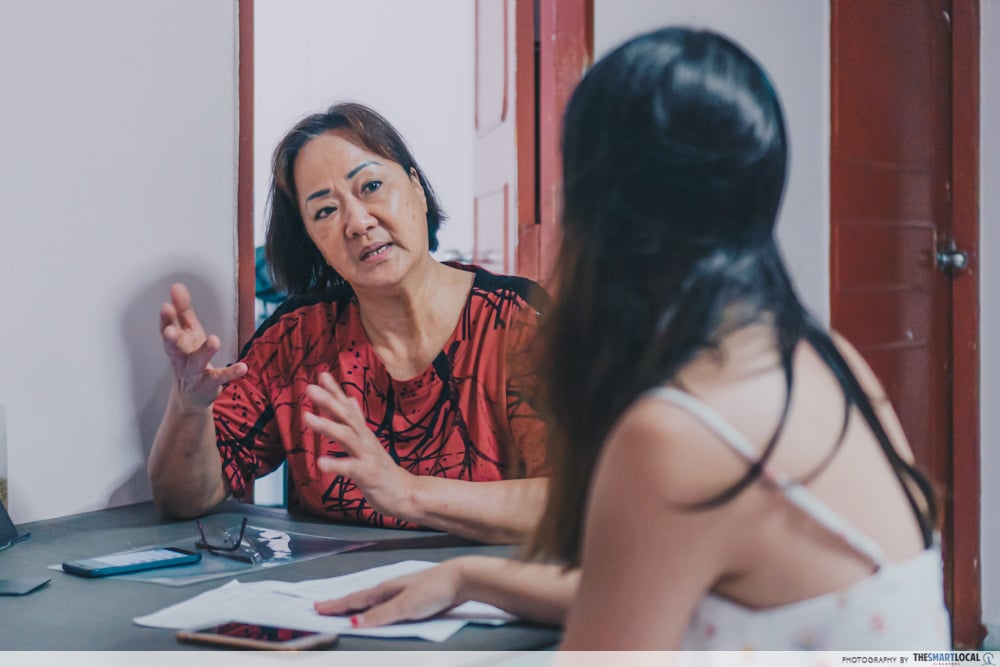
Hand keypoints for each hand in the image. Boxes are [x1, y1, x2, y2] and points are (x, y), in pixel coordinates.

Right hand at [159, 283, 246, 410]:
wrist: (192, 397)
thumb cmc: (189, 358)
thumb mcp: (188, 334)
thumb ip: (183, 311)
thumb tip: (176, 286)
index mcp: (176, 344)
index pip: (167, 330)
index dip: (166, 320)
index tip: (166, 306)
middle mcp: (181, 359)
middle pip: (174, 349)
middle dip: (171, 340)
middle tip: (171, 331)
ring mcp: (194, 373)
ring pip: (197, 363)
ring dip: (204, 352)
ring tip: (214, 340)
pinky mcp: (209, 384)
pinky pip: (220, 378)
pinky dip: (231, 372)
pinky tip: (243, 367)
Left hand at [304, 372, 414, 518]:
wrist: (405, 493)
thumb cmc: (382, 468)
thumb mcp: (368, 441)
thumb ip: (356, 421)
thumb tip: (349, 399)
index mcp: (363, 433)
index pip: (348, 408)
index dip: (335, 391)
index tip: (321, 374)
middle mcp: (366, 440)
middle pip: (347, 417)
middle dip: (329, 401)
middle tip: (311, 388)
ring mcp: (368, 456)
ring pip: (348, 437)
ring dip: (327, 426)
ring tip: (308, 418)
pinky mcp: (368, 474)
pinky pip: (350, 468)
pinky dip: (336, 464)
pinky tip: (320, 462)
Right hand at [313, 561, 465, 627]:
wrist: (461, 578)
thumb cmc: (434, 590)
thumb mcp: (405, 606)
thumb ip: (380, 615)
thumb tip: (353, 623)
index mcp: (385, 590)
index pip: (355, 600)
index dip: (336, 606)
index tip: (317, 608)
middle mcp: (391, 588)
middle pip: (361, 598)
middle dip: (341, 604)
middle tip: (323, 607)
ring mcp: (403, 590)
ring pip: (373, 598)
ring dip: (357, 604)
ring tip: (345, 607)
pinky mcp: (414, 595)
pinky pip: (386, 601)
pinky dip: (374, 605)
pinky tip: (377, 607)